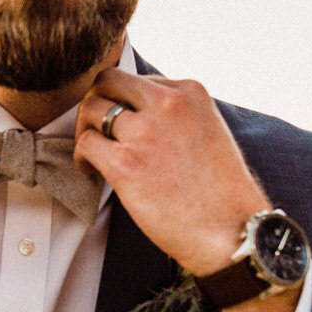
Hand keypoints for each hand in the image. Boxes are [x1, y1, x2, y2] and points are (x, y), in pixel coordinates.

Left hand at [74, 68, 296, 311]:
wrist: (230, 231)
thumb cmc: (222, 192)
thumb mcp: (209, 131)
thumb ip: (178, 115)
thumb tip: (141, 116)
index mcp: (190, 92)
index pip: (140, 80)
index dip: (126, 101)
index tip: (125, 122)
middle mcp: (166, 103)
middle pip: (108, 82)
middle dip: (96, 100)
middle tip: (96, 126)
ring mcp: (144, 131)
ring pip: (91, 109)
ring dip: (85, 128)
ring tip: (93, 151)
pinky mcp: (124, 162)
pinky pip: (85, 144)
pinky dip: (82, 157)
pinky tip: (91, 170)